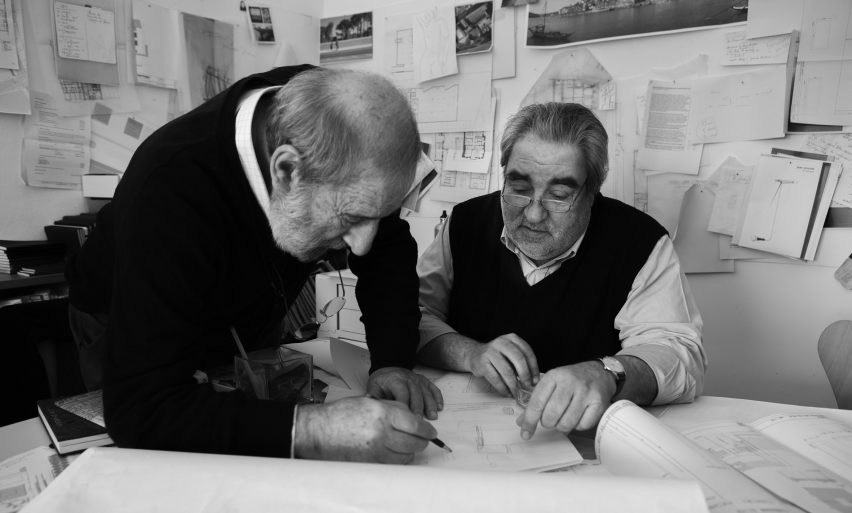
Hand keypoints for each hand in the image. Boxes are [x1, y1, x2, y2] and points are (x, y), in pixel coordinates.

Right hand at [293, 396, 436, 463]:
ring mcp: (375, 450)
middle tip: (423, 439)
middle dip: (422, 441)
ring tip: (407, 445)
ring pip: (406, 456)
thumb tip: (414, 417)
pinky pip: (393, 464)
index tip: (431, 432)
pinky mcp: (370, 462)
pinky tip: (395, 453)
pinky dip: (398, 459)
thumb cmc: (343, 414)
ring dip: (410, 451)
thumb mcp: (370, 402)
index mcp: (383, 413)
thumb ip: (393, 408)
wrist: (319, 430)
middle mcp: (381, 432)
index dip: (427, 430)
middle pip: (414, 442)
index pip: (416, 424)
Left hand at [366, 367, 443, 419]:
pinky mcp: (424, 381)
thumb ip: (373, 397)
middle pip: (416, 395)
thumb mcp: (373, 386)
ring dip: (430, 405)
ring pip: (426, 393)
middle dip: (418, 409)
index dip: (405, 406)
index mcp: (396, 380)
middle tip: (419, 422)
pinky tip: (440, 407)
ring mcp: (418, 380)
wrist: (389, 366)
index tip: (406, 418)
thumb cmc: (381, 381)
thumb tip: (372, 408)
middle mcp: (409, 379)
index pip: (402, 393)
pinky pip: (433, 389)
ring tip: (433, 416)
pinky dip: (438, 397)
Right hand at [464, 333, 538, 396]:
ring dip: (514, 385)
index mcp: (512, 338)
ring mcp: (490, 351)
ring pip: (507, 371)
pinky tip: (507, 392)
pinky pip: (495, 378)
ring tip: (516, 393)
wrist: (474, 354)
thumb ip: (521, 363)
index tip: (535, 380)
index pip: (527, 352)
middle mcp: (501, 342)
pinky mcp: (482, 362)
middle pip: (518, 359)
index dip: (533, 368)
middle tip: (527, 387)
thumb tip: (533, 381)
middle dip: (525, 376)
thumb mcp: (510, 353)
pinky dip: (503, 388)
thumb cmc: (497, 357)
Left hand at [515, 361, 614, 438]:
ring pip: (566, 423)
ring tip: (563, 418)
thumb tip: (521, 422)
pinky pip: (582, 425)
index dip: (529, 421)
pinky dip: (578, 426)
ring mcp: (585, 392)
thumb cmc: (572, 380)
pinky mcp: (598, 403)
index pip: (537, 403)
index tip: (525, 433)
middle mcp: (569, 382)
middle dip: (548, 423)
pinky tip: (578, 416)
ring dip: (562, 426)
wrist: (599, 372)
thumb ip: (537, 401)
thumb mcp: (552, 383)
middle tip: (550, 419)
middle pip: (551, 415)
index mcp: (554, 376)